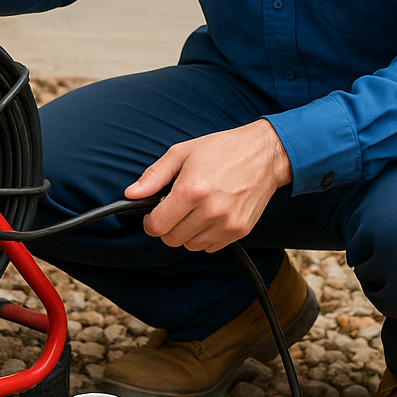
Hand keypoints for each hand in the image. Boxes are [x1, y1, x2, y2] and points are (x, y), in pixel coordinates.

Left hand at [124, 119, 292, 252]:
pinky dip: (205, 236)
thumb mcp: (182, 153)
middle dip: (167, 227)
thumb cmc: (222, 149)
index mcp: (191, 190)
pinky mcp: (240, 231)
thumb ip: (154, 176)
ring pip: (191, 246)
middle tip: (174, 209)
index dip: (150, 222)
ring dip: (186, 232)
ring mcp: (227, 223)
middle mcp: (209, 210)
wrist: (264, 154)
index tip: (152, 214)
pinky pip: (210, 247)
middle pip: (172, 239)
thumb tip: (131, 194)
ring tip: (195, 209)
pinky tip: (210, 215)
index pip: (157, 225)